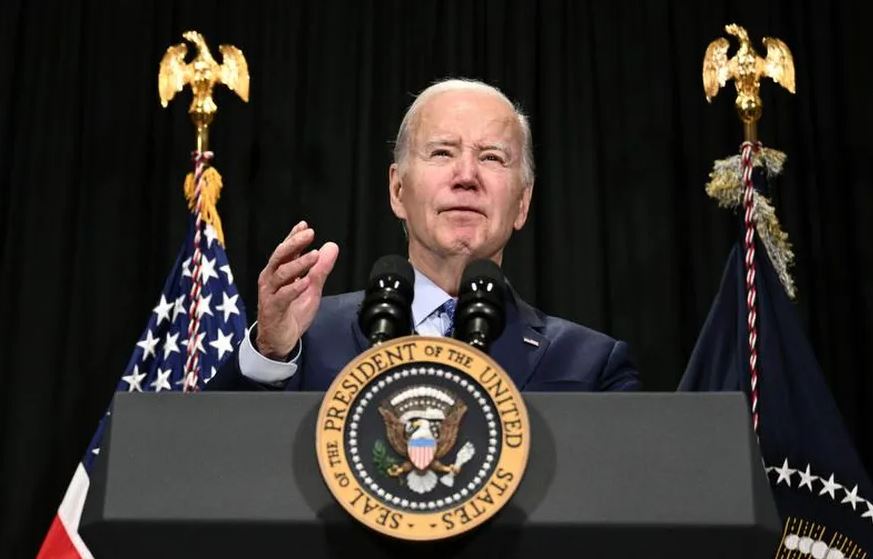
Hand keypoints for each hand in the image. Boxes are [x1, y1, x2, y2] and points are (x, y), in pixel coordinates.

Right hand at [255, 220, 338, 358]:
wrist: (280, 339)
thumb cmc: (292, 311)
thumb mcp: (311, 288)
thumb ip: (320, 269)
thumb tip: (331, 246)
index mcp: (279, 271)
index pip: (286, 250)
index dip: (294, 236)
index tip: (305, 225)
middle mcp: (271, 278)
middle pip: (280, 256)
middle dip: (294, 243)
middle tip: (309, 234)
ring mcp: (270, 293)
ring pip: (281, 274)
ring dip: (298, 263)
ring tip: (313, 256)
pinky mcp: (272, 308)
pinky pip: (282, 296)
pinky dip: (294, 288)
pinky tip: (305, 282)